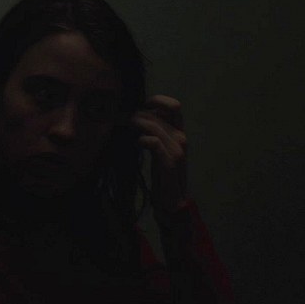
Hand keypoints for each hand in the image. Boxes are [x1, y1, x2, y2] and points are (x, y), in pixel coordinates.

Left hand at [131, 95, 188, 216]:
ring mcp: (177, 150)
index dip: (157, 100)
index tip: (142, 105)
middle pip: (160, 114)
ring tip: (126, 127)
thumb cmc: (164, 176)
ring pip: (155, 126)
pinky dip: (144, 139)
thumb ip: (155, 134)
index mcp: (179, 134)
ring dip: (138, 123)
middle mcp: (181, 139)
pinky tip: (138, 143)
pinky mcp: (170, 162)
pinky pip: (155, 142)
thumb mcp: (160, 151)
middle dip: (139, 113)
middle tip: (124, 118)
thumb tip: (138, 117)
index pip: (174, 106)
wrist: (173, 203)